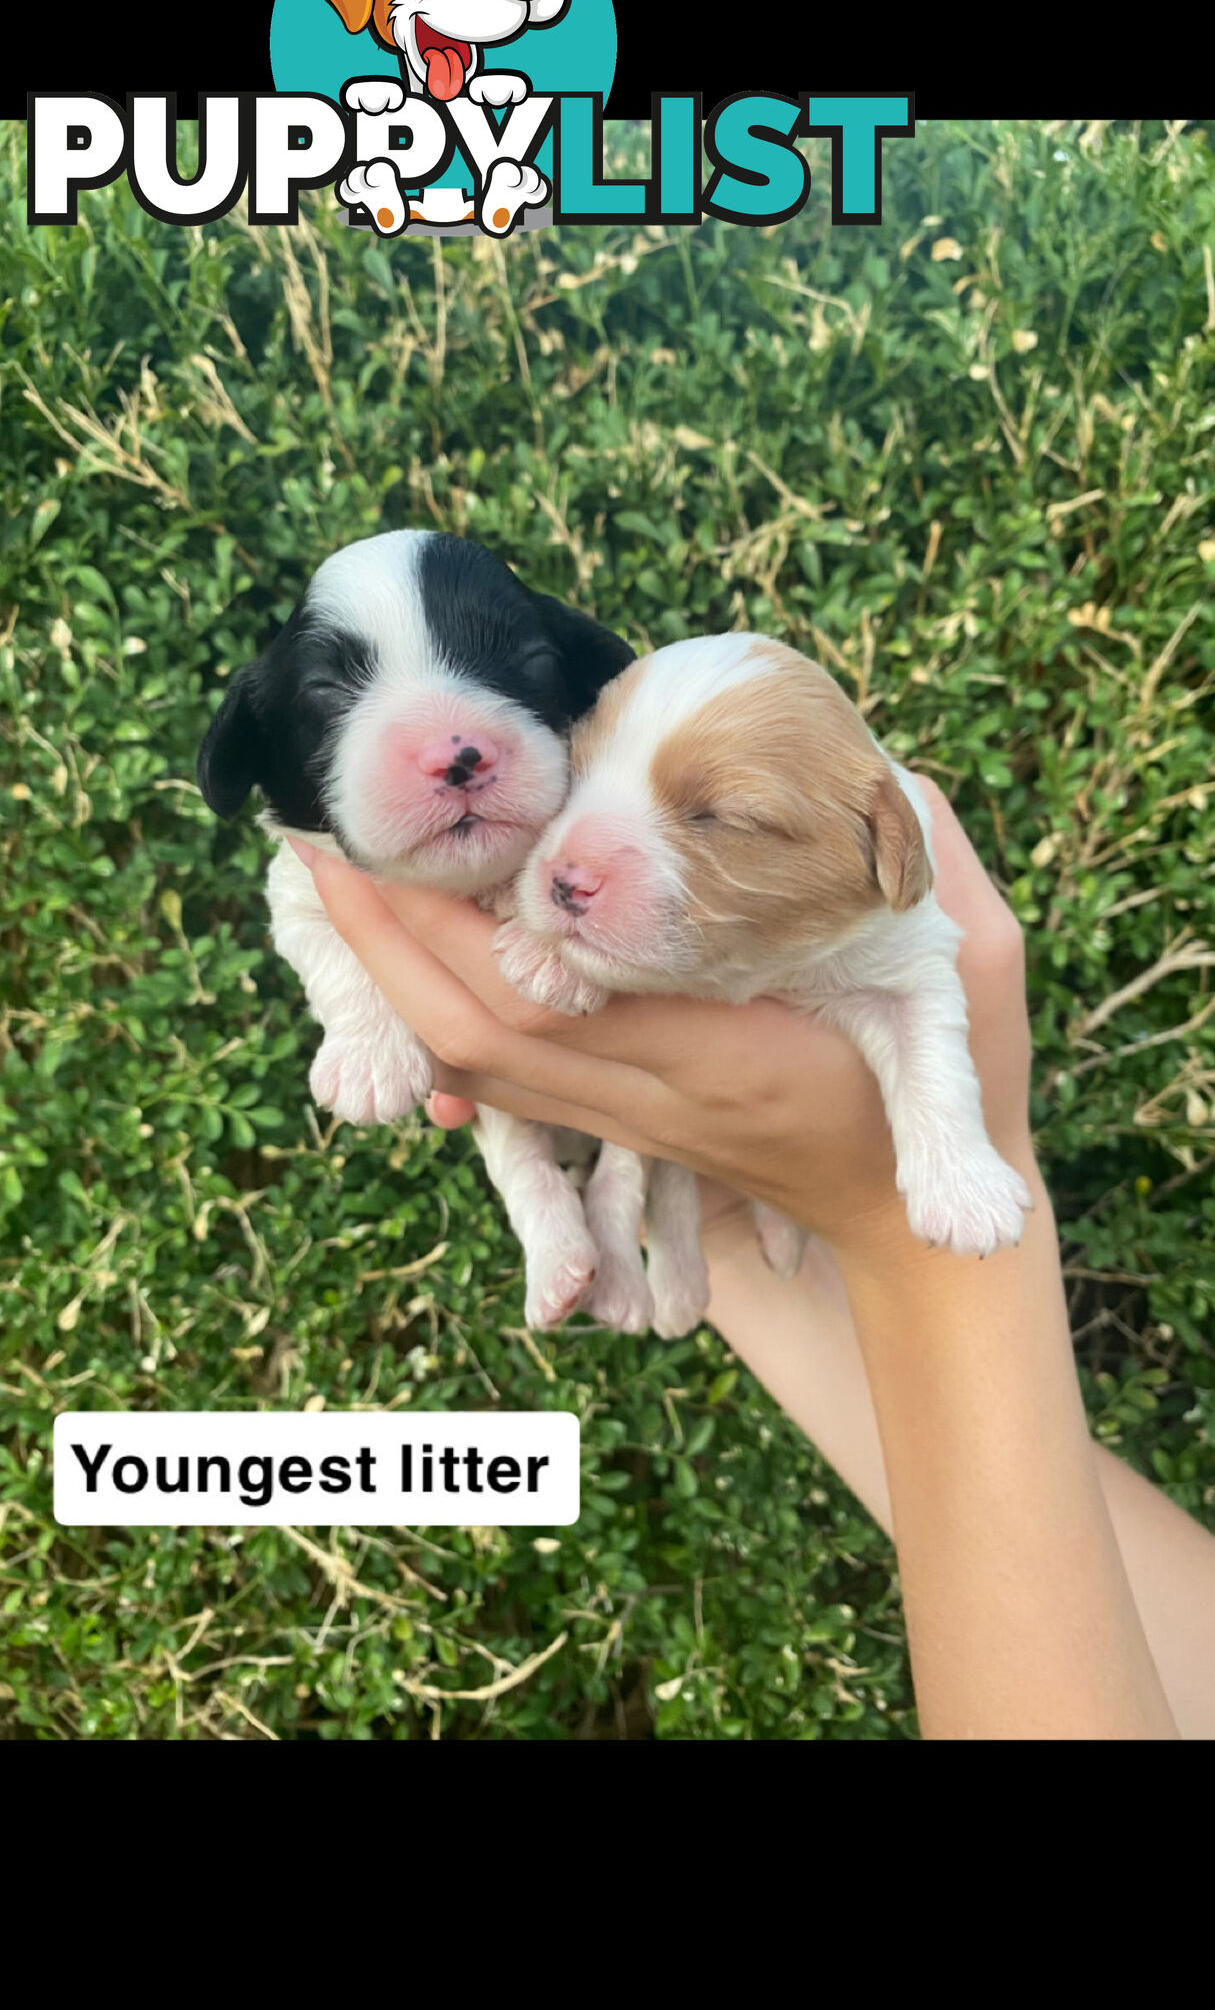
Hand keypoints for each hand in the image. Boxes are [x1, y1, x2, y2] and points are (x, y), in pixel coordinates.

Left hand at [286, 778, 1032, 1270]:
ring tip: (341, 874)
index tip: (383, 851)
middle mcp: (648, 1100)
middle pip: (471, 1030)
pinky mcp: (620, 1123)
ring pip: (472, 1057)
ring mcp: (626, 1122)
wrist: (907, 1234)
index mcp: (713, 1062)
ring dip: (393, 971)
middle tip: (313, 840)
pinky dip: (437, 1008)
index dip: (445, 933)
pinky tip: (410, 945)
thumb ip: (940, 895)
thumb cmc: (931, 1107)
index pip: (541, 1006)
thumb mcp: (956, 1007)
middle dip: (380, 941)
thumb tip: (913, 782)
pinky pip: (501, 1074)